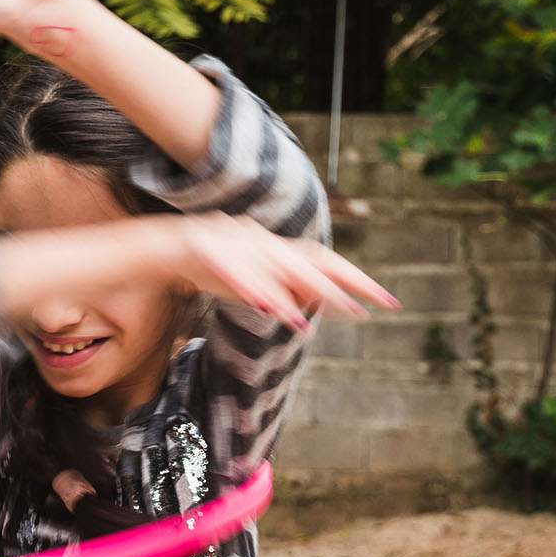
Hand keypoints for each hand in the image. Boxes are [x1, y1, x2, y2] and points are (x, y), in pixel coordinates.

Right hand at [175, 214, 399, 331]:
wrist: (167, 248)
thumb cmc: (212, 267)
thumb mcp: (254, 282)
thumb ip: (283, 291)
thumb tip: (314, 310)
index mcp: (278, 252)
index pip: (324, 262)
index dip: (356, 279)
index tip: (388, 301)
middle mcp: (268, 246)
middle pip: (316, 261)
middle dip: (351, 280)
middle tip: (384, 301)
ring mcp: (245, 249)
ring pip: (286, 268)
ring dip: (316, 289)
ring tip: (347, 308)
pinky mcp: (217, 257)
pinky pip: (243, 277)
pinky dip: (263, 292)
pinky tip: (280, 310)